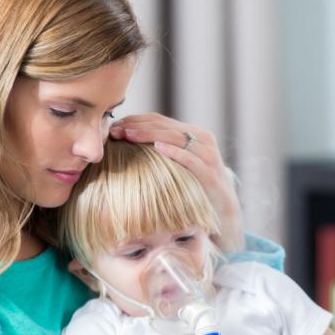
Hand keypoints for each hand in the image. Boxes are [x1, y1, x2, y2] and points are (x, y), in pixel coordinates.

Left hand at [110, 113, 243, 250]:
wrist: (223, 214)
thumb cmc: (193, 189)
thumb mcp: (176, 166)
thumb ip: (158, 152)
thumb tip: (124, 144)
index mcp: (192, 133)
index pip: (158, 120)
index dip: (134, 120)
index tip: (112, 126)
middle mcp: (202, 139)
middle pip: (164, 126)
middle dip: (137, 126)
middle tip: (114, 130)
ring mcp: (208, 154)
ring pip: (176, 138)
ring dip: (150, 134)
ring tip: (128, 135)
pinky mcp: (211, 172)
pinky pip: (191, 159)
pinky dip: (175, 151)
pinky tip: (157, 147)